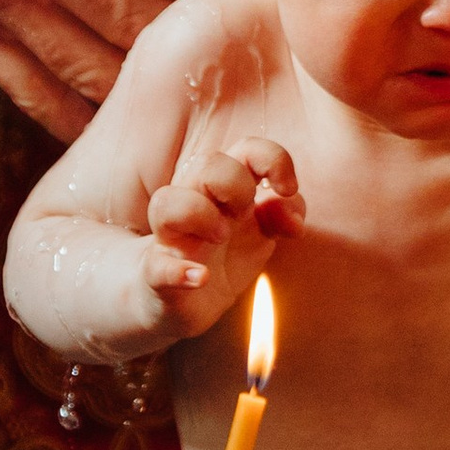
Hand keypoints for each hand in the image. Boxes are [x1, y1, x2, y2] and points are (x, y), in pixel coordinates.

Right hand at [145, 136, 302, 337]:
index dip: (271, 159)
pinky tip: (202, 277)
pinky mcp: (157, 273)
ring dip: (199, 214)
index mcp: (224, 187)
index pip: (246, 149)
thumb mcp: (264, 231)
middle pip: (206, 162)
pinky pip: (156, 266)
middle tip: (244, 215)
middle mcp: (193, 201)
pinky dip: (178, 271)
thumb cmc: (226, 254)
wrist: (187, 300)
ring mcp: (171, 236)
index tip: (287, 189)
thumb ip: (285, 214)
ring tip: (221, 237)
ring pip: (166, 202)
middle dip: (234, 184)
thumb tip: (292, 220)